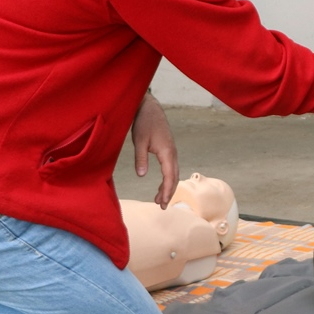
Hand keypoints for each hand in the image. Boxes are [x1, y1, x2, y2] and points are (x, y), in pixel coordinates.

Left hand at [131, 92, 178, 206]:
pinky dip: (168, 178)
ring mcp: (171, 151)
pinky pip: (171, 167)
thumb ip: (141, 159)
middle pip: (174, 177)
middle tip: (161, 206)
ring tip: (159, 199)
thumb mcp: (139, 141)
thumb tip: (142, 176)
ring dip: (168, 186)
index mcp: (167, 152)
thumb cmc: (144, 122)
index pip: (169, 176)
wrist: (149, 107)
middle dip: (169, 192)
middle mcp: (172, 153)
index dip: (166, 191)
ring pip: (173, 173)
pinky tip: (162, 184)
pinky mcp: (168, 149)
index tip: (161, 203)